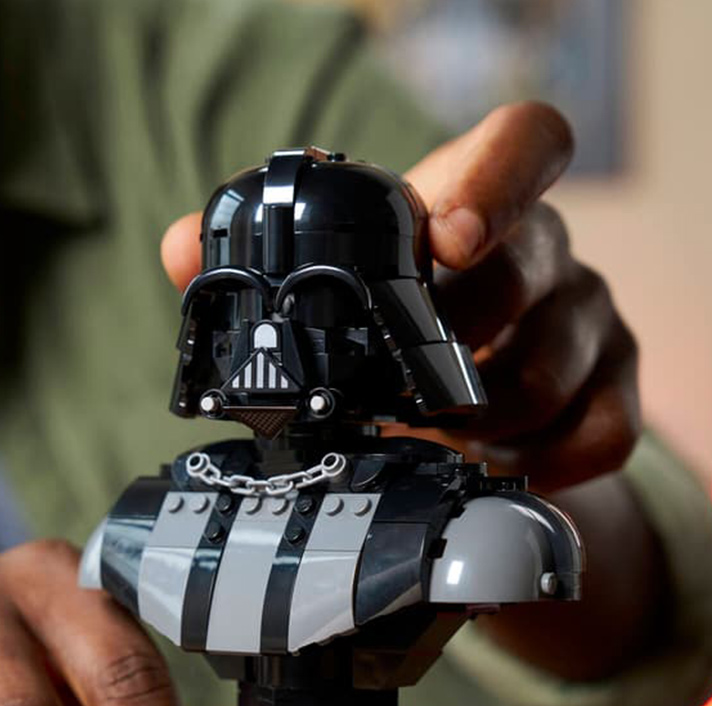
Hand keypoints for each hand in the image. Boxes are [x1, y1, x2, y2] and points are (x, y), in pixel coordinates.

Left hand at [161, 102, 639, 492]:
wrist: (470, 419)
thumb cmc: (395, 335)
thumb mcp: (336, 293)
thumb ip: (259, 265)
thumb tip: (182, 248)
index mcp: (472, 206)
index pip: (523, 145)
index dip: (493, 182)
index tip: (442, 240)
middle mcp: (544, 254)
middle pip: (526, 273)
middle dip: (450, 341)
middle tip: (393, 393)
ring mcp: (587, 323)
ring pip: (551, 369)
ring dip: (477, 418)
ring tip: (425, 440)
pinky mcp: (613, 394)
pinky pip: (601, 435)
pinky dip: (539, 463)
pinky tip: (488, 470)